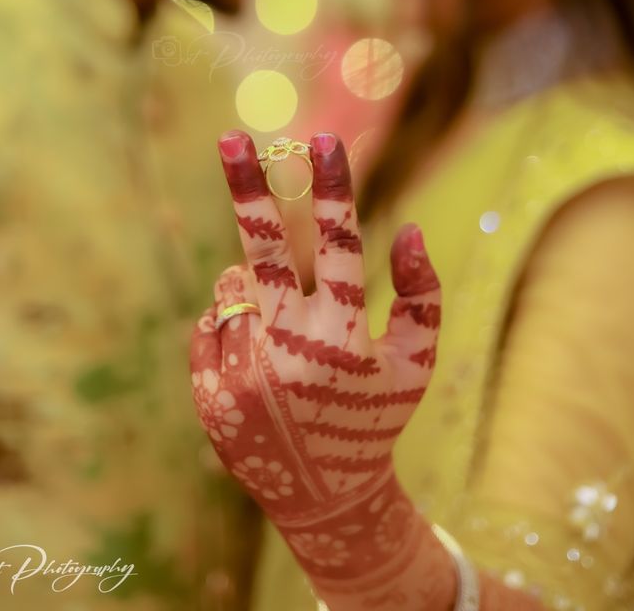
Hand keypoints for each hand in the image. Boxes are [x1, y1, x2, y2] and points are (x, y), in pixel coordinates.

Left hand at [190, 130, 441, 595]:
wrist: (324, 497)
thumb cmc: (374, 417)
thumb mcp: (413, 362)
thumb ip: (422, 295)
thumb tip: (409, 229)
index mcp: (343, 335)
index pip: (339, 243)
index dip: (332, 188)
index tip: (322, 139)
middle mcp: (290, 349)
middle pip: (264, 248)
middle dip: (247, 187)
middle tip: (230, 137)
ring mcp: (244, 372)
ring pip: (234, 288)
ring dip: (253, 292)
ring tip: (281, 337)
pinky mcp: (211, 393)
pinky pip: (211, 325)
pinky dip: (231, 328)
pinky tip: (257, 364)